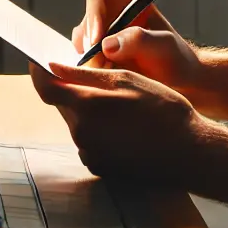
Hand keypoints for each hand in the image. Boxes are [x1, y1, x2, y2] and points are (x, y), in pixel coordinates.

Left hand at [30, 62, 205, 183]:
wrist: (189, 152)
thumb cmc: (162, 109)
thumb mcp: (125, 79)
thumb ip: (83, 74)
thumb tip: (52, 66)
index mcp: (85, 106)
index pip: (45, 88)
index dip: (39, 72)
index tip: (39, 60)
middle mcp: (81, 133)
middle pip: (63, 105)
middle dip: (72, 91)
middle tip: (98, 81)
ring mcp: (90, 153)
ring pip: (78, 123)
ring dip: (88, 111)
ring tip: (121, 107)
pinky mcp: (100, 167)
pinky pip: (89, 142)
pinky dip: (99, 131)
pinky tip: (124, 128)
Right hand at [71, 0, 201, 91]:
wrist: (178, 80)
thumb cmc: (176, 59)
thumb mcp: (163, 47)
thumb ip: (138, 41)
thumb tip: (106, 45)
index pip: (97, 0)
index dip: (92, 20)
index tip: (96, 44)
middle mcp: (112, 13)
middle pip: (86, 24)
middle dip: (90, 47)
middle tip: (103, 67)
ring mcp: (103, 33)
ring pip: (82, 42)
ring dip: (89, 60)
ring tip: (110, 73)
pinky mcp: (98, 52)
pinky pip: (83, 57)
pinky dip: (90, 68)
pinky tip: (107, 77)